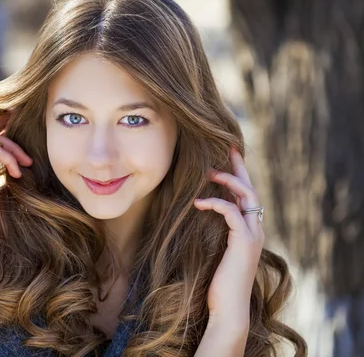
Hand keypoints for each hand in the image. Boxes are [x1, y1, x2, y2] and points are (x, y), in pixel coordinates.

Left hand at [193, 147, 264, 325]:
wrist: (227, 307)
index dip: (239, 173)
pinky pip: (232, 212)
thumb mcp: (216, 250)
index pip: (247, 195)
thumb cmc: (219, 282)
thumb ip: (216, 232)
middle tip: (226, 147)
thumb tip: (200, 211)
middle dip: (239, 166)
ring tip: (208, 172)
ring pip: (248, 195)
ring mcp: (253, 235)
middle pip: (251, 189)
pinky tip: (198, 202)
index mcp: (250, 230)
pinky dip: (216, 203)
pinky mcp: (244, 242)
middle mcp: (256, 229)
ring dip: (228, 180)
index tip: (228, 154)